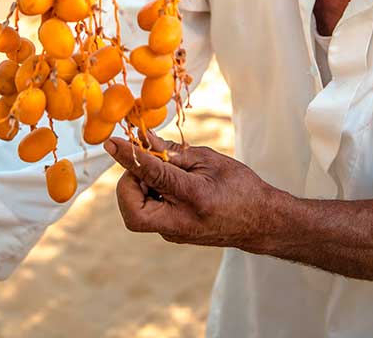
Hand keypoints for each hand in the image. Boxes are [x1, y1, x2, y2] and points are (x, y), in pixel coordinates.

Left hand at [103, 132, 280, 250]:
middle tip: (143, 164)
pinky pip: (149, 213)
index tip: (112, 142)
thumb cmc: (240, 187)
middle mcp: (181, 222)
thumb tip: (143, 137)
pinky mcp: (172, 235)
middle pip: (133, 210)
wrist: (260, 223)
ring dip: (140, 187)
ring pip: (138, 212)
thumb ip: (173, 151)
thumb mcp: (210, 160)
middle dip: (129, 184)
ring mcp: (175, 233)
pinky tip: (169, 184)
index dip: (129, 156)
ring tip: (164, 172)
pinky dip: (150, 195)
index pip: (152, 174)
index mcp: (195, 197)